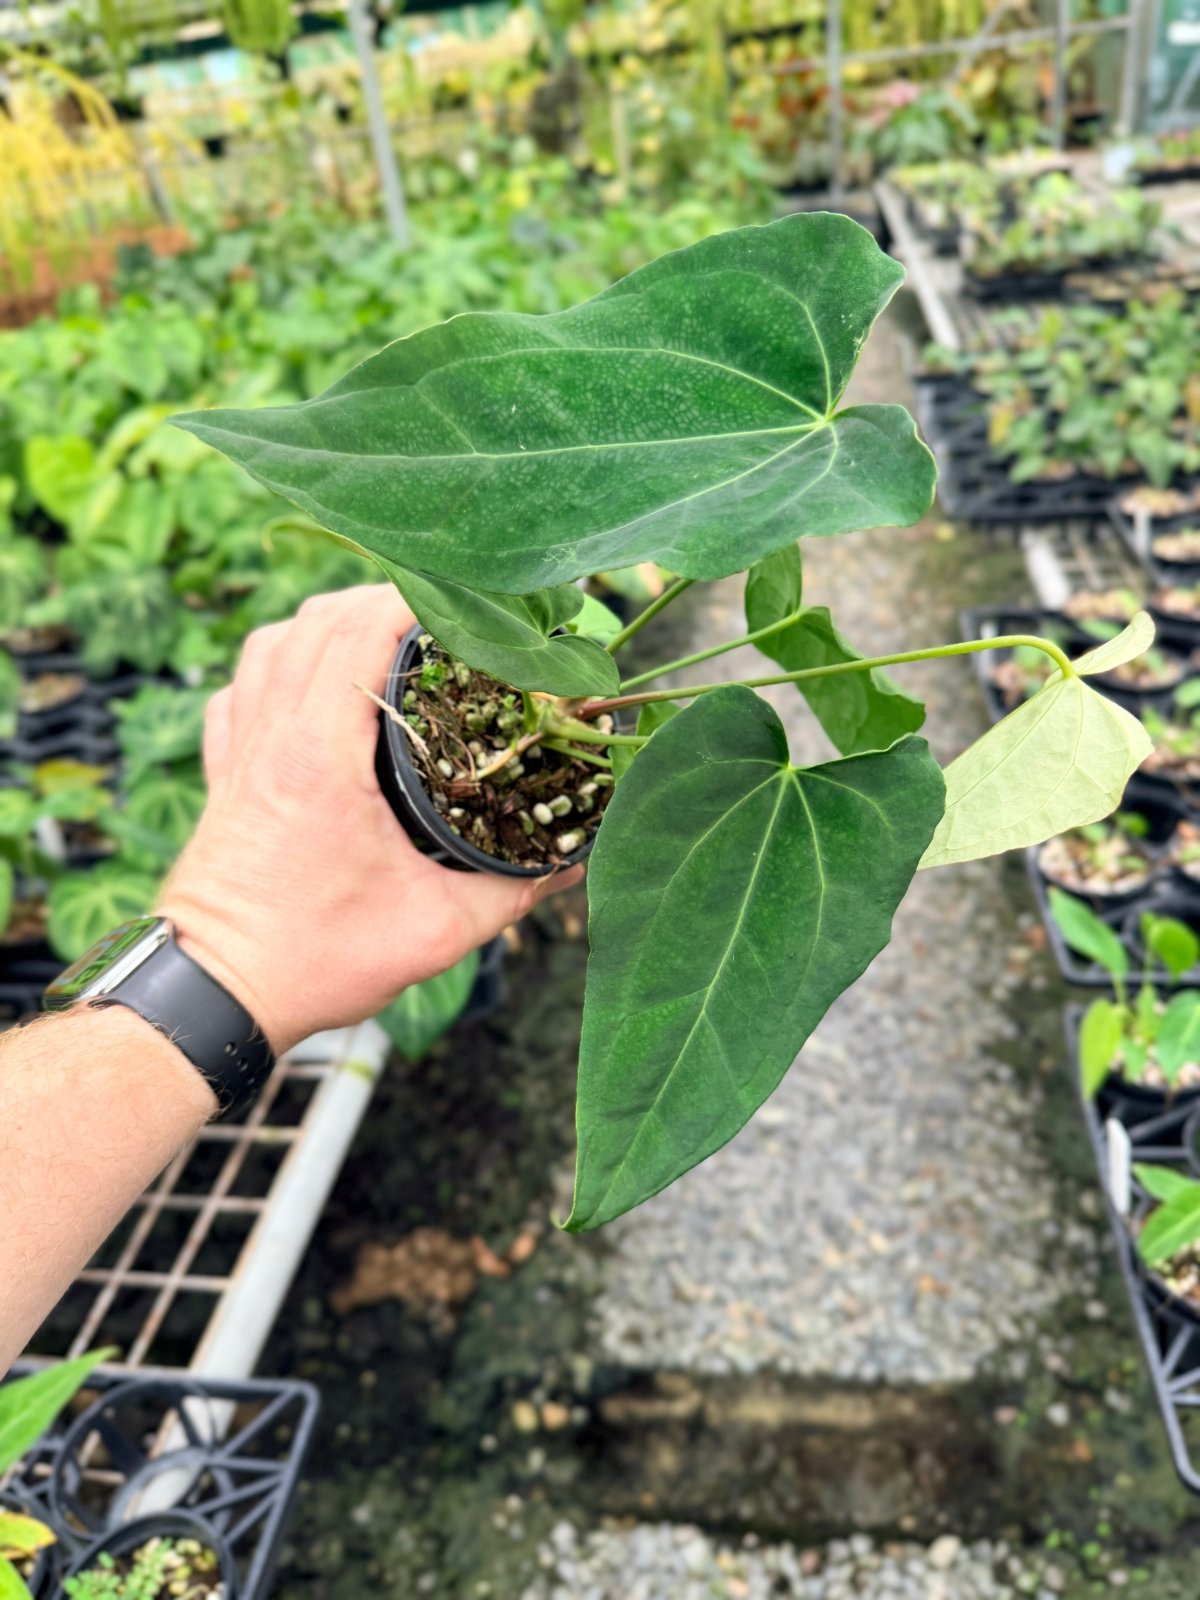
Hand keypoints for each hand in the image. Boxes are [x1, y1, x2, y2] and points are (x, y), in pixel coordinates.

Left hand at [159, 585, 580, 1055]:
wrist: (214, 996)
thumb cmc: (313, 962)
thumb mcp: (436, 931)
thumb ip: (511, 891)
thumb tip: (570, 862)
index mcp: (319, 757)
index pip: (358, 631)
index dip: (415, 602)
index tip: (468, 609)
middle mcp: (270, 736)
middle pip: (316, 620)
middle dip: (380, 600)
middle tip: (442, 619)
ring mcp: (238, 751)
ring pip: (271, 642)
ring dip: (325, 622)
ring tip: (381, 634)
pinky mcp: (221, 775)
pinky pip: (239, 687)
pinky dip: (275, 663)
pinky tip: (307, 680)